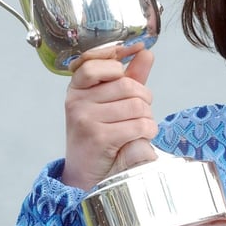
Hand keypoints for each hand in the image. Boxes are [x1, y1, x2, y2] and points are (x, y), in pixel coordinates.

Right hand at [61, 43, 158, 189]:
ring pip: (137, 105)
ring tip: (139, 125)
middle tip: (139, 111)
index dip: (117, 56)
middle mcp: (77, 101)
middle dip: (143, 98)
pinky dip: (148, 131)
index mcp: (77, 88)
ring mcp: (85, 119)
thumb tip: (146, 52)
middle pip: (128, 86)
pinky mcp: (98, 137)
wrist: (87, 173)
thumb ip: (131, 76)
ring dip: (147, 117)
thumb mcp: (114, 101)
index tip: (129, 62)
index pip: (95, 61)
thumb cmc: (102, 133)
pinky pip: (138, 125)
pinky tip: (141, 136)